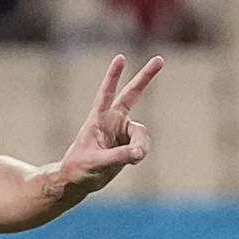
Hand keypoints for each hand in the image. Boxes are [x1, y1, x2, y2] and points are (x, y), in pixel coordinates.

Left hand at [58, 54, 158, 194]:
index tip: (120, 58)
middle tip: (160, 59)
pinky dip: (140, 154)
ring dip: (141, 146)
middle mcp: (113, 121)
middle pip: (132, 94)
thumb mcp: (96, 162)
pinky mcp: (129, 145)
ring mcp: (123, 132)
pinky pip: (142, 147)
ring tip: (133, 158)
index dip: (113, 76)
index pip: (106, 93)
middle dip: (146, 76)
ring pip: (142, 135)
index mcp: (99, 119)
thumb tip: (139, 152)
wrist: (78, 181)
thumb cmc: (79, 168)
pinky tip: (131, 161)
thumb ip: (118, 156)